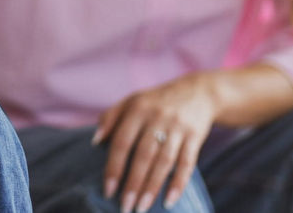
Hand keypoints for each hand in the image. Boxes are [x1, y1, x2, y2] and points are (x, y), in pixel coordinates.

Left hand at [94, 74, 217, 211]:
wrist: (198, 92)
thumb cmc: (156, 101)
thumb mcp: (132, 101)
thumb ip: (111, 117)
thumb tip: (95, 142)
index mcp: (138, 109)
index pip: (122, 142)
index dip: (114, 167)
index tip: (108, 190)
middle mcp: (157, 118)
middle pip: (143, 155)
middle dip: (133, 184)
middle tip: (125, 207)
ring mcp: (177, 127)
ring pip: (164, 162)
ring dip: (152, 187)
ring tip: (142, 207)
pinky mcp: (194, 136)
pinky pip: (187, 163)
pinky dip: (178, 183)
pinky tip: (169, 201)